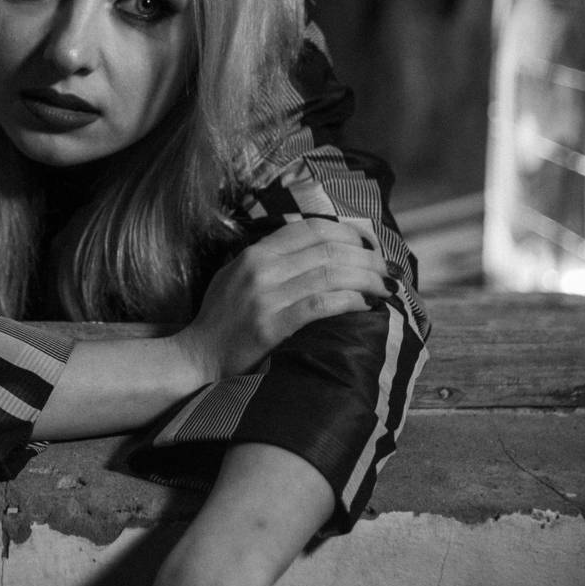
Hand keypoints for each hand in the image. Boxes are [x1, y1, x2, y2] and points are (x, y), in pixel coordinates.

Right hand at [178, 217, 389, 380]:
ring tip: (385, 287)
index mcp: (255, 253)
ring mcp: (265, 297)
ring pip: (329, 275)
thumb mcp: (237, 275)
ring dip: (366, 279)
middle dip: (366, 257)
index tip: (369, 245)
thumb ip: (271, 259)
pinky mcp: (271, 326)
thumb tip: (320, 250)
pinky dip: (349, 301)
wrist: (198, 357)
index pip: (311, 229)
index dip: (348, 233)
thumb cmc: (222, 319)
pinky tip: (365, 304)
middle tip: (386, 270)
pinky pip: (320, 305)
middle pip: (327, 250)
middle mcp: (261, 269)